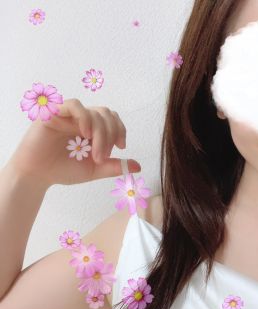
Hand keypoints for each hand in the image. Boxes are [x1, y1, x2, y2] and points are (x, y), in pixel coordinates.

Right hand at [4, 98, 140, 186]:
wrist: (38, 175)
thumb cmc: (64, 170)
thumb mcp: (94, 170)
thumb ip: (114, 166)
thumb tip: (138, 166)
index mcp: (92, 130)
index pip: (112, 119)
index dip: (120, 130)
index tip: (121, 147)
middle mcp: (82, 120)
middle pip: (106, 115)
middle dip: (111, 135)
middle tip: (103, 156)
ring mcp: (68, 115)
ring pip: (94, 112)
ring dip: (101, 133)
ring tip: (95, 153)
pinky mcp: (54, 113)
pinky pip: (74, 105)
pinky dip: (84, 117)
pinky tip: (85, 133)